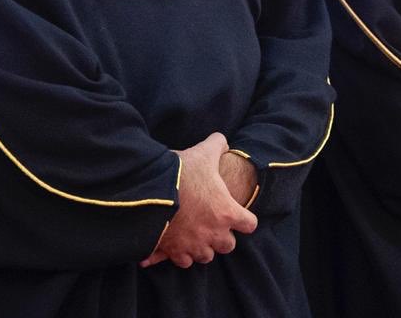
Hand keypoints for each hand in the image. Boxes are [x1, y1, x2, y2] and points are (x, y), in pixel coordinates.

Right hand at [139, 133, 257, 268]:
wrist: (151, 190)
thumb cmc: (181, 172)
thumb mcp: (203, 153)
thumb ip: (217, 145)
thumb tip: (222, 140)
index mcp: (226, 212)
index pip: (249, 224)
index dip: (244, 219)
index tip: (236, 213)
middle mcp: (214, 233)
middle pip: (228, 245)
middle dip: (221, 237)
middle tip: (212, 223)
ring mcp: (194, 244)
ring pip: (206, 256)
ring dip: (203, 247)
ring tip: (195, 235)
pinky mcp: (174, 250)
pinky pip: (183, 261)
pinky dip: (180, 254)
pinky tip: (175, 244)